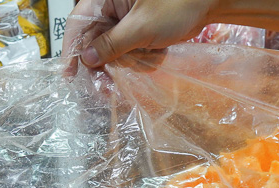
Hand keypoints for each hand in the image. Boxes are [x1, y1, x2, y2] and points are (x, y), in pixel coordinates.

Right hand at [63, 0, 215, 68]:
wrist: (209, 3)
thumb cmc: (178, 4)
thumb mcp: (141, 27)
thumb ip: (112, 44)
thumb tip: (87, 59)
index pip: (78, 22)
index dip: (71, 49)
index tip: (70, 74)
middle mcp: (112, 7)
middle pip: (94, 40)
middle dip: (104, 64)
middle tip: (106, 88)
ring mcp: (125, 20)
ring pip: (113, 50)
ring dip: (127, 63)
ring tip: (145, 62)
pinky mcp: (138, 30)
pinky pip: (129, 51)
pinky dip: (141, 58)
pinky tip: (157, 53)